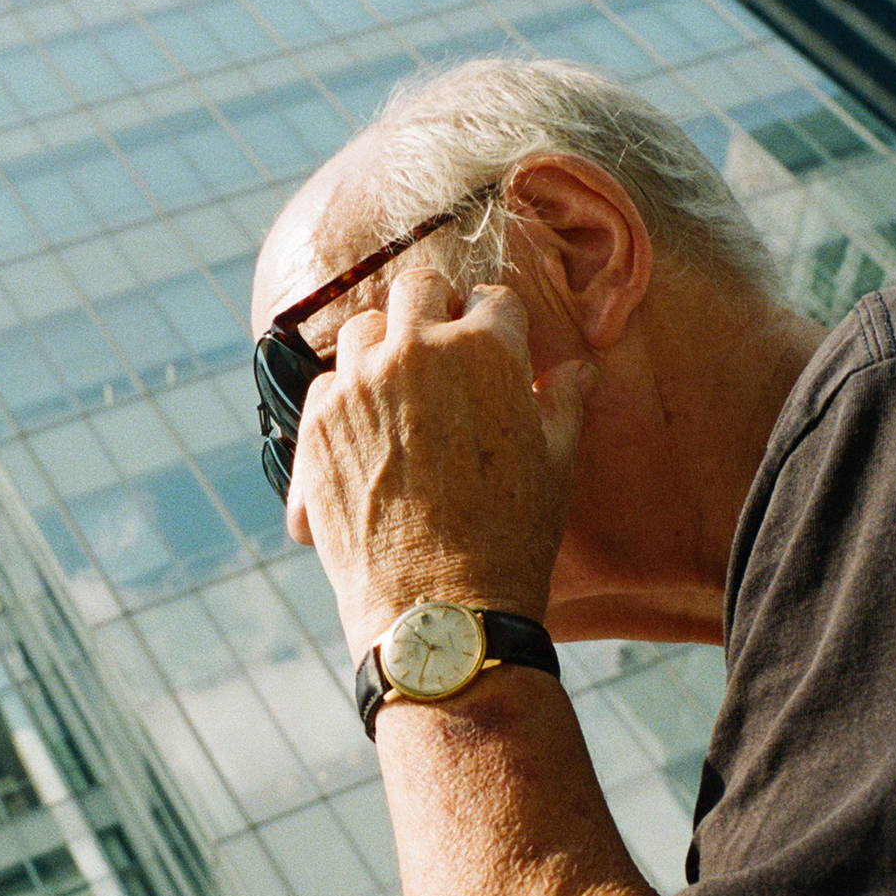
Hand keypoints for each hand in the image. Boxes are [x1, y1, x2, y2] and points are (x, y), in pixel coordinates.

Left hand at [285, 266, 594, 654]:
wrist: (439, 607)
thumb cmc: (511, 537)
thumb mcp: (556, 463)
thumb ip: (563, 401)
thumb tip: (579, 369)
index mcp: (485, 349)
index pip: (492, 299)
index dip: (496, 324)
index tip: (495, 346)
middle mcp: (415, 351)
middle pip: (419, 288)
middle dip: (436, 311)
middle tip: (444, 352)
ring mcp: (358, 385)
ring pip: (364, 328)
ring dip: (385, 347)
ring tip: (402, 390)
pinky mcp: (316, 425)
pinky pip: (328, 383)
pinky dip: (347, 395)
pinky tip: (368, 431)